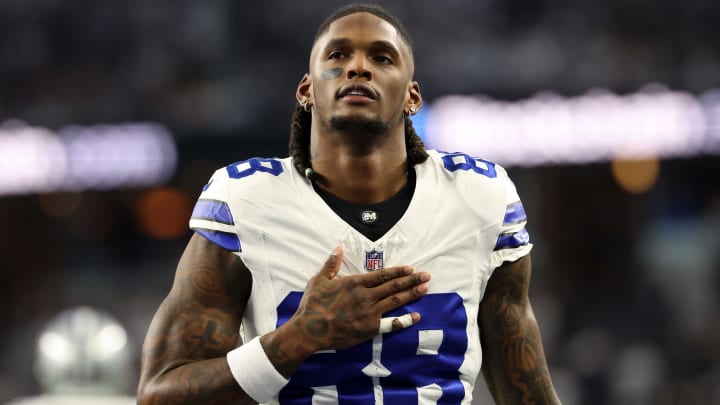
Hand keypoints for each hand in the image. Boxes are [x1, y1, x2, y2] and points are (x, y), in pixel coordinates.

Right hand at [292, 246, 429, 350]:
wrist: (310, 330)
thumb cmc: (313, 305)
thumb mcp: (319, 280)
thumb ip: (331, 264)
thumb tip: (338, 248)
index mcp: (355, 283)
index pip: (382, 275)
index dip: (398, 271)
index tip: (410, 269)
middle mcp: (366, 296)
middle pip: (393, 286)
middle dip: (411, 281)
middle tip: (426, 276)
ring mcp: (369, 313)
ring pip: (395, 301)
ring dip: (411, 294)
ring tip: (425, 289)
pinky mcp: (370, 329)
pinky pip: (391, 323)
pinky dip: (405, 320)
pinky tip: (416, 316)